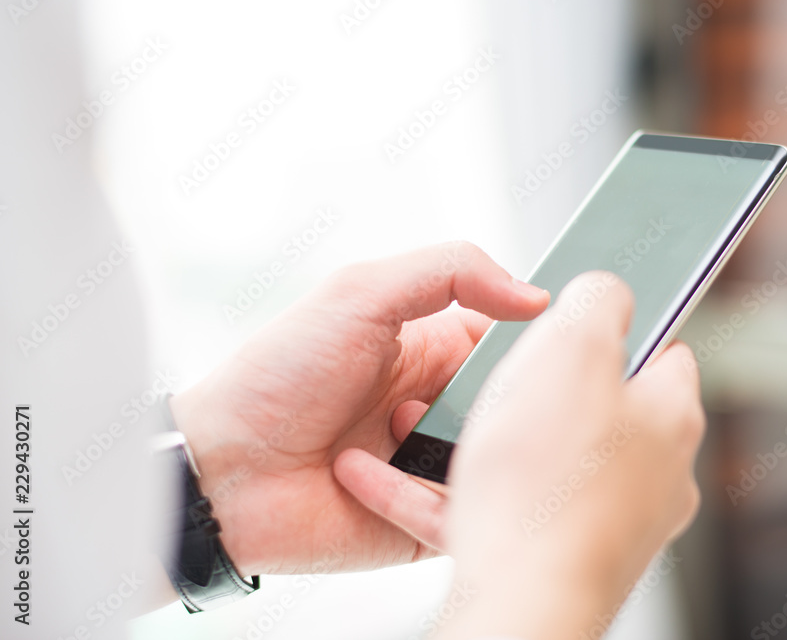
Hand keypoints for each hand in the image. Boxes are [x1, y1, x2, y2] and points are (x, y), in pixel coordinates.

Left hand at [170, 242, 548, 574]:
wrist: (221, 472)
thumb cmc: (278, 377)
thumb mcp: (360, 293)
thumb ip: (451, 271)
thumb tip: (535, 296)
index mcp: (433, 352)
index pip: (513, 343)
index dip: (537, 342)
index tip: (556, 339)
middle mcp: (440, 409)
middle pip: (519, 407)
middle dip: (510, 402)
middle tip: (468, 395)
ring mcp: (433, 468)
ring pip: (503, 465)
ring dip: (465, 450)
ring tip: (404, 432)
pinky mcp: (425, 524)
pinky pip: (466, 517)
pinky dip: (425, 498)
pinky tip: (366, 473)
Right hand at [427, 272, 704, 639]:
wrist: (521, 599)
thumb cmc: (547, 479)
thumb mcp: (571, 346)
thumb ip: (597, 299)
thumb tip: (606, 291)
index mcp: (669, 415)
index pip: (661, 349)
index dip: (611, 327)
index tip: (569, 325)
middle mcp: (654, 473)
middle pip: (596, 406)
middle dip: (536, 389)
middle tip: (492, 382)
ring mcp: (612, 521)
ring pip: (544, 461)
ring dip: (487, 444)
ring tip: (428, 433)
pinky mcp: (564, 556)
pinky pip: (508, 510)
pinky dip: (457, 494)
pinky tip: (404, 486)